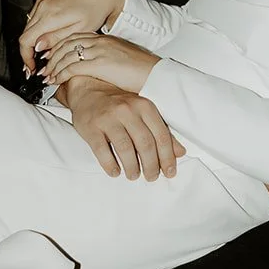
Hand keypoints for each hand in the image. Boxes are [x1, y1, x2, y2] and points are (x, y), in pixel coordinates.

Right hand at [20, 0, 124, 73]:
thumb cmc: (96, 9)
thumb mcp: (79, 30)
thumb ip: (55, 39)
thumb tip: (38, 47)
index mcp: (50, 15)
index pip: (26, 41)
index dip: (26, 57)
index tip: (31, 67)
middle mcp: (43, 5)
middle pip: (25, 33)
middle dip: (28, 50)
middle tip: (36, 63)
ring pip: (29, 24)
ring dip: (32, 38)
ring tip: (43, 49)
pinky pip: (35, 14)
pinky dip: (37, 26)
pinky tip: (47, 33)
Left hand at [44, 31, 159, 94]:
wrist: (155, 74)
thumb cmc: (142, 71)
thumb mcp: (121, 59)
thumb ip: (105, 59)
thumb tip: (95, 69)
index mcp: (105, 39)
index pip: (75, 36)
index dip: (60, 46)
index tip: (51, 56)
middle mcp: (101, 42)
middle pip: (67, 43)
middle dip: (52, 55)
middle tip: (44, 67)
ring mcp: (100, 51)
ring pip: (67, 54)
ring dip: (53, 66)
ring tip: (46, 76)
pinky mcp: (100, 63)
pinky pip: (73, 66)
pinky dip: (60, 73)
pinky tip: (55, 80)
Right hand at [57, 76, 185, 179]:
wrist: (88, 91)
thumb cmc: (120, 105)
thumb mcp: (143, 112)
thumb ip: (162, 131)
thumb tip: (181, 153)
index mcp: (144, 106)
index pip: (161, 136)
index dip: (167, 157)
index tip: (169, 173)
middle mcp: (128, 110)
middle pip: (145, 144)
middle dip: (151, 166)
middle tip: (151, 177)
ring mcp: (108, 119)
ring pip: (125, 149)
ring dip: (132, 168)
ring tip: (134, 175)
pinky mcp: (91, 128)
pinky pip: (102, 151)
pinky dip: (110, 165)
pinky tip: (115, 172)